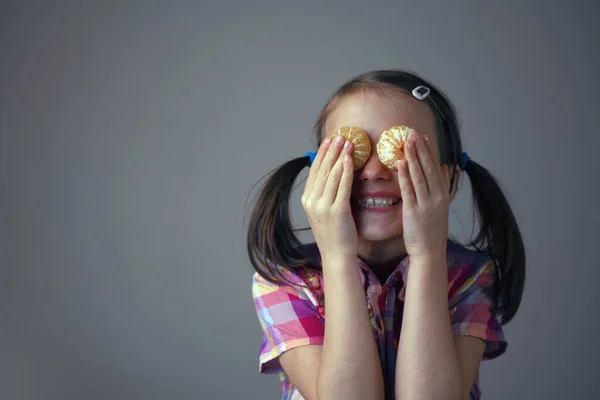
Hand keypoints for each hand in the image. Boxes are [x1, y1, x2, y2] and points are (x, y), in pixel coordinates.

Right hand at [301, 135, 356, 261]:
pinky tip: (351, 160)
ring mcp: (323, 207)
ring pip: (332, 175)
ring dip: (340, 156)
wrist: (336, 255)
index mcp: (307, 200)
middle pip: (322, 169)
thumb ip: (323, 194)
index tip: (329, 140)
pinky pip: (343, 186)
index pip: (314, 171)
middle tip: (340, 136)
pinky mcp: (336, 211)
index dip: (322, 154)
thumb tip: (330, 175)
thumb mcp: (323, 212)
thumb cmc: (334, 234)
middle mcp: (312, 201)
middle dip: (332, 150)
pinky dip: (346, 171)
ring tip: (348, 142)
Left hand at [396, 132, 450, 259]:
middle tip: (413, 133)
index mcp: (442, 194)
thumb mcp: (440, 206)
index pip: (435, 167)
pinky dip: (405, 175)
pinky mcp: (413, 211)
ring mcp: (425, 204)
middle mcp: (436, 197)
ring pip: (419, 175)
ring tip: (407, 142)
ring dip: (413, 157)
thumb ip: (441, 186)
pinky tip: (401, 163)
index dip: (429, 151)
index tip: (424, 137)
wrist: (430, 251)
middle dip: (420, 149)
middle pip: (428, 168)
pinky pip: (409, 189)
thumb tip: (444, 166)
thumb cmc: (432, 230)